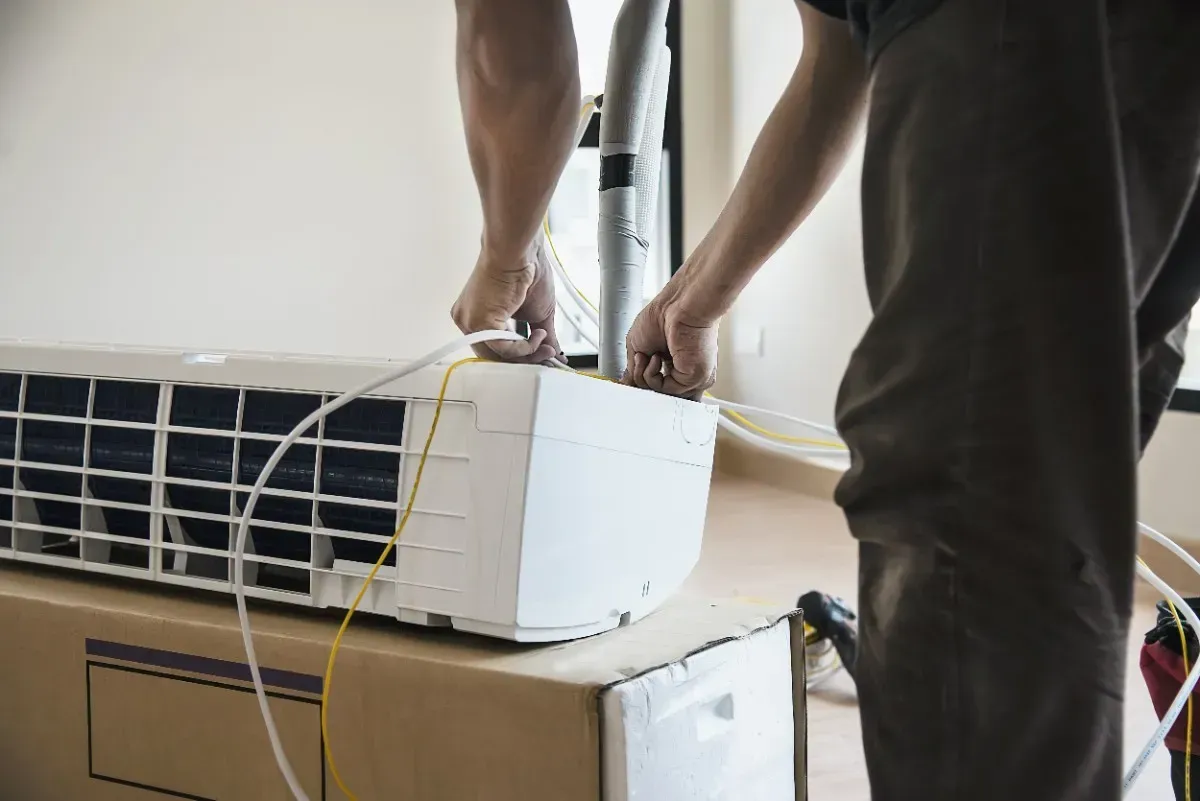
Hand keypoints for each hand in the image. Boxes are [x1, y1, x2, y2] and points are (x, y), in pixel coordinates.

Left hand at [452, 237, 561, 362]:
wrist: (520, 252)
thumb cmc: (526, 271)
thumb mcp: (537, 313)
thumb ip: (542, 337)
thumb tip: (553, 354)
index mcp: (478, 317)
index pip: (496, 350)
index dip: (521, 357)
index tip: (542, 355)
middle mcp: (469, 321)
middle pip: (496, 357)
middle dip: (526, 360)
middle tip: (547, 354)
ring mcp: (470, 323)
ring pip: (499, 356)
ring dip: (528, 354)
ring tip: (546, 342)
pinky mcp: (478, 323)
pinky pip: (504, 349)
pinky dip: (525, 347)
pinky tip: (538, 335)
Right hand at [621, 281, 718, 400]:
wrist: (679, 304)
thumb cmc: (663, 315)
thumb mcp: (637, 346)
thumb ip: (633, 370)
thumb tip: (628, 385)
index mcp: (677, 366)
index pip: (661, 389)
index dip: (643, 386)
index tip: (630, 379)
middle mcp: (686, 374)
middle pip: (659, 397)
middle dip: (641, 383)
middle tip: (637, 365)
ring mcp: (691, 378)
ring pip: (661, 396)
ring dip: (644, 377)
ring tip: (645, 356)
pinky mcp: (694, 379)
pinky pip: (666, 390)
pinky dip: (652, 376)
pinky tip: (654, 358)